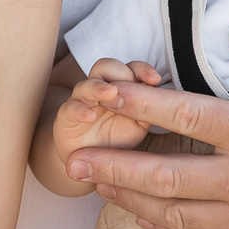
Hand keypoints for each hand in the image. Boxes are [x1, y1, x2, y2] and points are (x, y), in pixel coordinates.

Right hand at [53, 59, 160, 173]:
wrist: (90, 161)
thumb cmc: (117, 138)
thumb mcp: (139, 124)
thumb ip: (147, 109)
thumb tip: (162, 94)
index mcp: (120, 87)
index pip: (129, 67)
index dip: (141, 69)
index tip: (155, 79)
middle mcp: (99, 90)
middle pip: (105, 67)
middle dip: (119, 73)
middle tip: (130, 86)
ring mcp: (81, 102)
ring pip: (86, 84)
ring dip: (99, 86)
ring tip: (110, 93)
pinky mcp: (66, 119)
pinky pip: (70, 109)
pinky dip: (79, 109)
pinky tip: (89, 114)